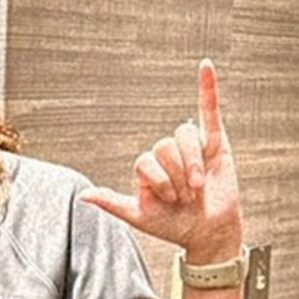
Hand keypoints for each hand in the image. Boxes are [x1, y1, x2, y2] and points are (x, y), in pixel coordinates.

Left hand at [81, 60, 243, 261]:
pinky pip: (210, 109)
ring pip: (183, 138)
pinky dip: (209, 86)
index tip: (169, 202)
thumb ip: (112, 203)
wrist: (209, 233)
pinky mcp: (216, 141)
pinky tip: (206, 65)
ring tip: (198, 187)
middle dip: (175, 177)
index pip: (144, 160)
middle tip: (186, 198)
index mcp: (148, 165)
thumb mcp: (139, 216)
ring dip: (191, 165)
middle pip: (163, 147)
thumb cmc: (174, 225)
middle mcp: (168, 152)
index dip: (157, 182)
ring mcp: (191, 146)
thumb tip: (82, 195)